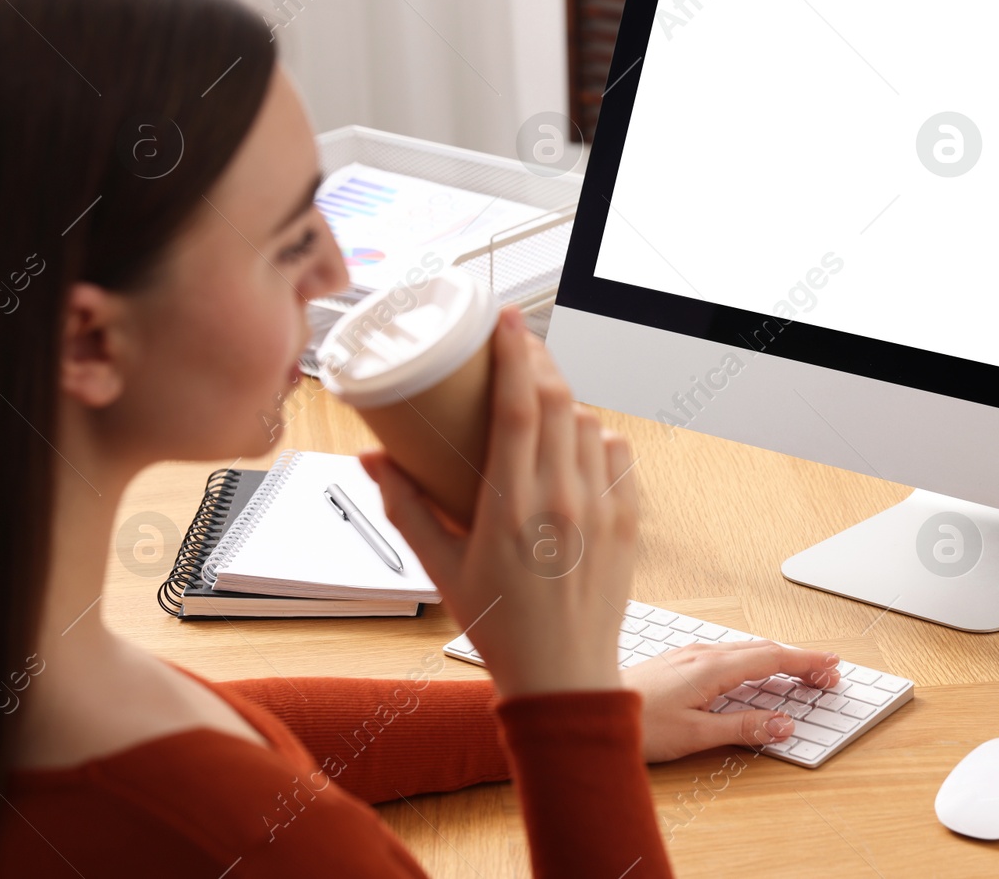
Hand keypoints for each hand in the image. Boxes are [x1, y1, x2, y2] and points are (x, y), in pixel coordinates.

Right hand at [361, 305, 640, 698]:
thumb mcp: (440, 569)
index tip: (505, 319)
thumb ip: (405, 509)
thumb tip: (371, 459)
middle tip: (518, 342)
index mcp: (511, 510)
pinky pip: (618, 456)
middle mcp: (562, 503)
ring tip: (540, 399)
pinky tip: (576, 445)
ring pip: (590, 425)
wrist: (563, 679)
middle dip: (538, 360)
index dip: (514, 354)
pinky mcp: (627, 523)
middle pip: (558, 402)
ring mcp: (601, 511)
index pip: (520, 408)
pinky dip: (597, 438)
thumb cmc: (498, 628)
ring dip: (565, 402)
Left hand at [621, 640, 840, 761]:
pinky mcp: (678, 661)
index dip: (805, 661)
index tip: (831, 666)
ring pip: (744, 648)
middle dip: (797, 659)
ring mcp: (688, 654)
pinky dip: (752, 658)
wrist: (587, 710)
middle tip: (825, 674)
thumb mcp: (695, 735)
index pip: (772, 657)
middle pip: (763, 649)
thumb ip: (742, 728)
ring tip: (796, 671)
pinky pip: (727, 652)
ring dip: (776, 657)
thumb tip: (783, 724)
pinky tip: (750, 670)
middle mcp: (702, 654)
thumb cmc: (634, 724)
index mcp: (712, 668)